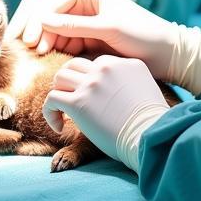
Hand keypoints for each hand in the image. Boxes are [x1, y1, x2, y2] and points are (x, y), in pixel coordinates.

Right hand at [6, 0, 139, 56]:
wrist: (164, 52)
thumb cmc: (141, 34)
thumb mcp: (108, 28)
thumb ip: (75, 25)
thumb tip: (40, 19)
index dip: (35, 18)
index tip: (28, 40)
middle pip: (40, 7)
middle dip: (29, 25)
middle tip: (21, 47)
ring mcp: (75, 15)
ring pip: (44, 23)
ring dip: (38, 37)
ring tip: (36, 55)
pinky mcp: (77, 33)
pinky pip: (55, 37)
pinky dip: (48, 45)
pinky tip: (44, 56)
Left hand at [43, 56, 169, 171]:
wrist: (150, 137)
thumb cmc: (151, 122)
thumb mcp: (145, 88)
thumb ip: (127, 81)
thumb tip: (112, 89)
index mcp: (123, 63)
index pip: (96, 63)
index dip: (89, 79)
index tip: (92, 98)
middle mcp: (105, 68)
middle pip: (74, 65)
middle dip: (69, 81)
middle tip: (71, 99)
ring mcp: (90, 84)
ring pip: (59, 77)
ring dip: (58, 93)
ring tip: (63, 111)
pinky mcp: (78, 102)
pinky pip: (51, 99)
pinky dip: (50, 112)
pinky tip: (59, 127)